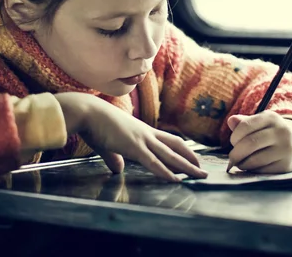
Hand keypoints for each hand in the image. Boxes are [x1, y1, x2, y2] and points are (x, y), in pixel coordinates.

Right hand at [55, 92, 207, 181]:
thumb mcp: (107, 143)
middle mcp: (146, 134)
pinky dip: (166, 171)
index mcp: (141, 131)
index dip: (181, 149)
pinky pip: (153, 162)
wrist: (87, 112)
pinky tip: (176, 179)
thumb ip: (114, 157)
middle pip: (176, 146)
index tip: (192, 158)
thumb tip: (117, 169)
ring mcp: (142, 139)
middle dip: (191, 158)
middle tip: (203, 168)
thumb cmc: (94, 124)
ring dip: (187, 166)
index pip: (168, 140)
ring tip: (200, 175)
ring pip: (170, 154)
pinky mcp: (133, 146)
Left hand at [227, 111, 291, 172]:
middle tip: (232, 158)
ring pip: (255, 160)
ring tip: (240, 163)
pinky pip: (262, 170)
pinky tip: (252, 167)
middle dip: (236, 153)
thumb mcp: (259, 123)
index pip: (245, 126)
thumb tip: (230, 121)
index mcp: (271, 118)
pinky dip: (253, 170)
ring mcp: (286, 149)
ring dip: (242, 164)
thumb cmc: (270, 132)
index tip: (233, 142)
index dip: (234, 137)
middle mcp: (281, 132)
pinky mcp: (287, 165)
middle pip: (250, 144)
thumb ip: (243, 122)